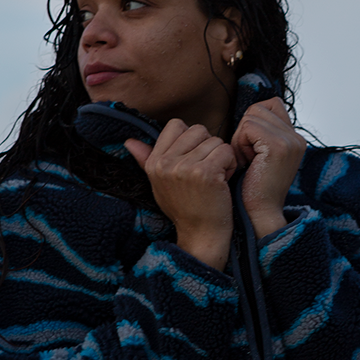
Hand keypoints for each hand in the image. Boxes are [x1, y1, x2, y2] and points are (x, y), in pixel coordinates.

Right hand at [126, 120, 235, 269]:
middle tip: (207, 170)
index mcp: (154, 162)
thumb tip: (129, 141)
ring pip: (215, 140)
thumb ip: (146, 159)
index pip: (176, 125)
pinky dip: (230, 165)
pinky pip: (226, 151)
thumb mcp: (159, 183)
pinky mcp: (205, 173)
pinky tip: (223, 181)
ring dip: (221, 157)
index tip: (194, 158)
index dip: (191, 138)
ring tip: (214, 178)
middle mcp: (166, 163)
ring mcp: (184, 168)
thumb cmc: (183, 208)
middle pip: (198, 129)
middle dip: (208, 146)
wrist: (200, 234)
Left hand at [230, 97, 305, 240]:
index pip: (271, 104)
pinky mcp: (278, 146)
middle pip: (259, 108)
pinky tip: (247, 163)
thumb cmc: (252, 187)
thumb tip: (249, 112)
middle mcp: (297, 137)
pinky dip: (240, 144)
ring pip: (252, 116)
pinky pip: (248, 127)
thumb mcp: (261, 155)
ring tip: (248, 161)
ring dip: (241, 138)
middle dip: (245, 130)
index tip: (252, 148)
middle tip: (248, 157)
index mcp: (295, 139)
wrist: (259, 213)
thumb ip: (262, 132)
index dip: (253, 122)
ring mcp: (290, 141)